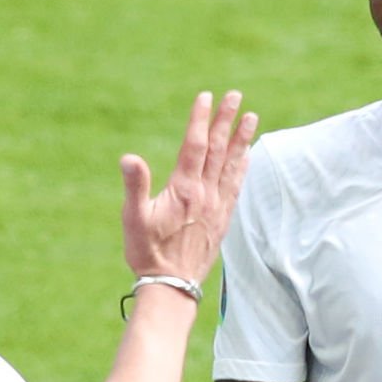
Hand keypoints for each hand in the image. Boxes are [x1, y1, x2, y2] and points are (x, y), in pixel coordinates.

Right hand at [121, 90, 258, 283]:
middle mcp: (206, 194)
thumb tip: (129, 158)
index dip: (200, 119)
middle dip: (227, 121)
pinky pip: (237, 186)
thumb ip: (135, 186)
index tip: (206, 97)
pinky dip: (243, 167)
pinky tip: (248, 156)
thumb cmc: (147, 253)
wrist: (172, 285)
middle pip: (219, 149)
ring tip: (252, 118)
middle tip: (236, 96)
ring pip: (232, 165)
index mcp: (184, 190)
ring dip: (242, 139)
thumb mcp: (133, 218)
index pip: (195, 145)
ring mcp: (217, 207)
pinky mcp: (223, 219)